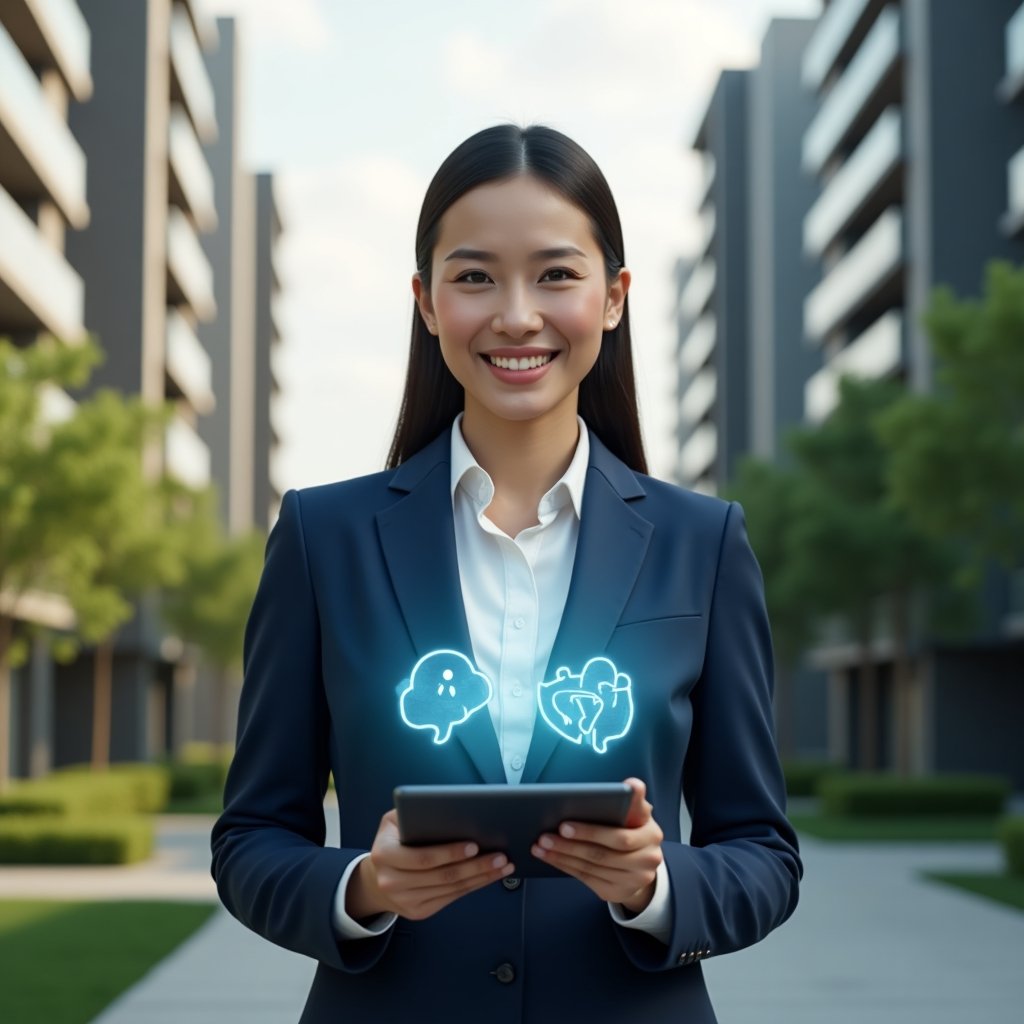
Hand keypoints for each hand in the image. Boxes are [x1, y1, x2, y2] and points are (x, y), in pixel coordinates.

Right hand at [346, 809, 515, 921]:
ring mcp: (405, 901)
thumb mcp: (395, 821)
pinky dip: (474, 886)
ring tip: (503, 865)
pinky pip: (452, 897)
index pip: (422, 857)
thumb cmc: (393, 840)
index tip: (474, 845)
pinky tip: (490, 876)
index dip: (450, 852)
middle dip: (475, 866)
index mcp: (384, 854)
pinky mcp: (419, 912)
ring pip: (451, 889)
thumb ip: (414, 813)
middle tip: (500, 855)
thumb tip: (450, 810)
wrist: (377, 876)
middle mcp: (391, 882)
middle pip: (442, 876)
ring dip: (481, 877)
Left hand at [531, 777, 663, 912]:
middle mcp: (647, 860)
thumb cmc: (632, 829)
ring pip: (591, 867)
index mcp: (651, 835)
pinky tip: (550, 857)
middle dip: (570, 845)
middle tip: (545, 835)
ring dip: (562, 856)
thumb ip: (632, 801)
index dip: (591, 831)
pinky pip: (587, 879)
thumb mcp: (636, 813)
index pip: (620, 836)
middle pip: (602, 854)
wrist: (641, 865)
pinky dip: (566, 867)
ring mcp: (634, 880)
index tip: (565, 824)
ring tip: (541, 846)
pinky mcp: (618, 892)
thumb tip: (631, 785)